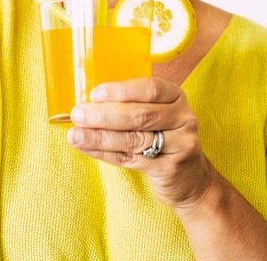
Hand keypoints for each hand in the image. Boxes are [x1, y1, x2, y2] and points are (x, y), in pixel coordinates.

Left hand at [66, 77, 211, 208]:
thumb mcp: (157, 114)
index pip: (150, 89)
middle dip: (104, 115)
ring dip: (99, 136)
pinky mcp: (169, 169)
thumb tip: (88, 103)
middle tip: (78, 114)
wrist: (191, 178)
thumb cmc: (164, 137)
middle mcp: (182, 118)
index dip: (121, 91)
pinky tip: (87, 148)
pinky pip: (130, 160)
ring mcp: (179, 145)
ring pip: (133, 140)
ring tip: (75, 134)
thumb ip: (130, 105)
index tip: (94, 94)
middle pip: (140, 115)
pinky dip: (105, 154)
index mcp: (176, 97)